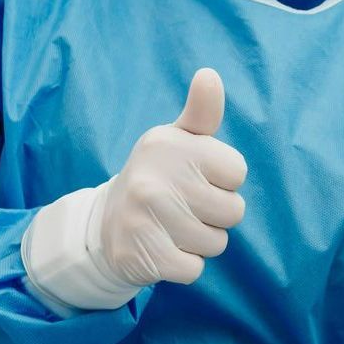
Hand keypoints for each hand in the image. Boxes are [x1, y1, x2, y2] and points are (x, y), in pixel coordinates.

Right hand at [93, 68, 246, 287]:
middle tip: (184, 207)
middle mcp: (154, 178)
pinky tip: (164, 248)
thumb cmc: (159, 176)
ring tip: (173, 227)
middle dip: (215, 215)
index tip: (196, 178)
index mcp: (169, 145)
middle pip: (233, 211)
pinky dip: (184, 265)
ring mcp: (145, 218)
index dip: (223, 180)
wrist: (105, 225)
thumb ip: (201, 112)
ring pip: (216, 243)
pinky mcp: (143, 255)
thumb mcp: (179, 140)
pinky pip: (195, 269)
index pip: (237, 171)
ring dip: (201, 242)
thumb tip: (210, 75)